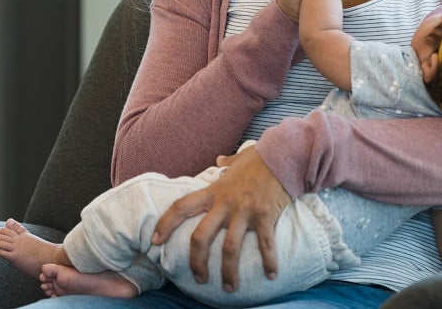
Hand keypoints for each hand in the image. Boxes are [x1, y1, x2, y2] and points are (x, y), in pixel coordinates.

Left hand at [152, 146, 291, 289]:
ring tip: (229, 287)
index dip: (165, 224)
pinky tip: (271, 275)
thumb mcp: (240, 158)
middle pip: (201, 237)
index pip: (182, 207)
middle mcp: (226, 204)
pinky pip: (265, 244)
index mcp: (215, 191)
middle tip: (199, 279)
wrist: (285, 153)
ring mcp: (245, 211)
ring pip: (229, 248)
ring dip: (228, 272)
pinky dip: (268, 261)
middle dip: (196, 262)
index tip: (155, 242)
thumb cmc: (262, 156)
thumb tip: (219, 161)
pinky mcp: (265, 216)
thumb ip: (227, 164)